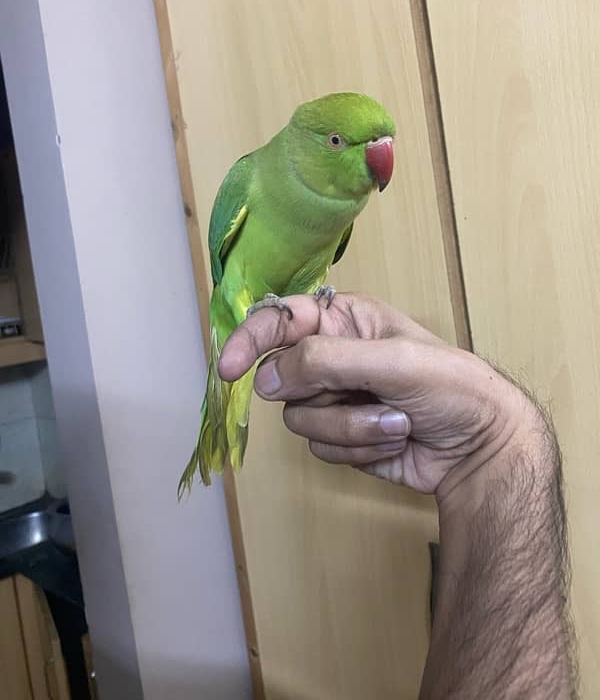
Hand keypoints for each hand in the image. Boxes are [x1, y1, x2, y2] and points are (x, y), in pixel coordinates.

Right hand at [218, 293, 537, 497]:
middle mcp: (331, 357)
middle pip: (283, 379)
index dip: (250, 340)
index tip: (229, 368)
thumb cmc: (449, 386)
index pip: (280, 321)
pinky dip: (359, 448)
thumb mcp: (391, 361)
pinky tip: (395, 441)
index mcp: (343, 322)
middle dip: (324, 396)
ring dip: (352, 428)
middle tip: (363, 393)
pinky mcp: (342, 439)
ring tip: (397, 422)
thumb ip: (325, 360)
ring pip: (300, 421)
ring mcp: (335, 400)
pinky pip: (322, 449)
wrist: (481, 447)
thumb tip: (267, 379)